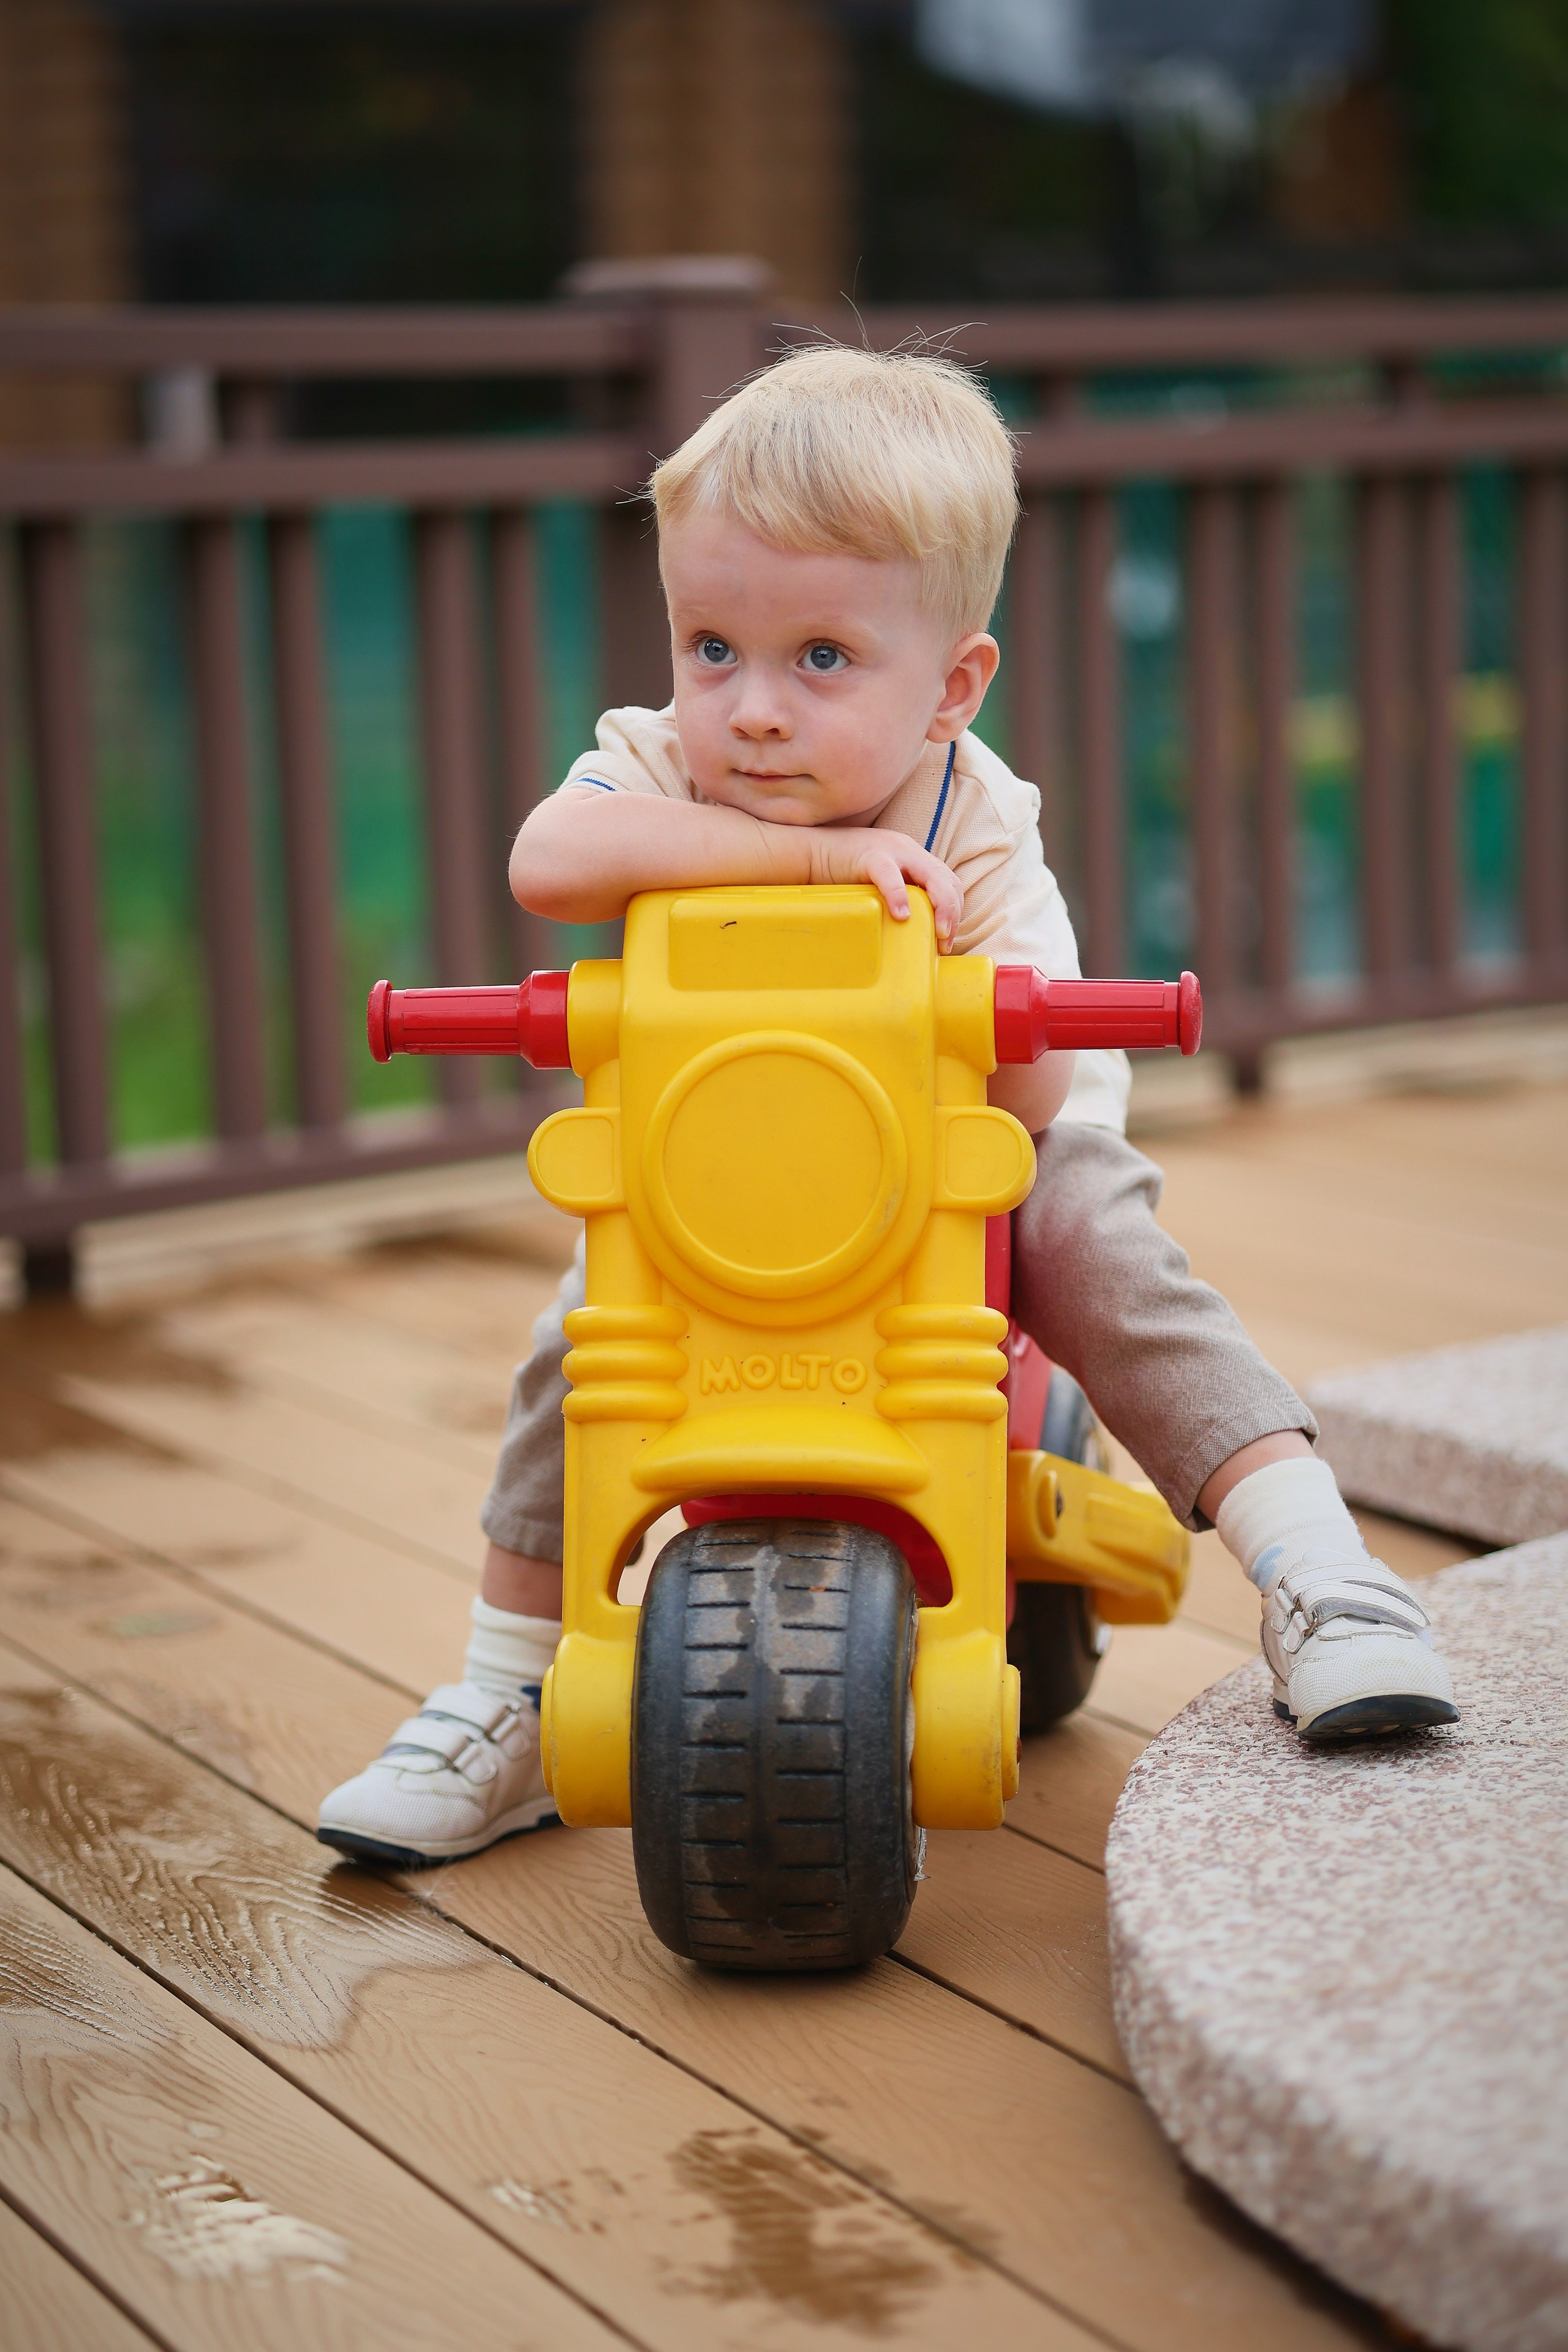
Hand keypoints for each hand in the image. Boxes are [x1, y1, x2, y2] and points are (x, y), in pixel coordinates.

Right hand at [803, 826, 962, 949]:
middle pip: (947, 881)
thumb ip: (899, 898)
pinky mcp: (870, 856)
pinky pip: (891, 876)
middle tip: (944, 942)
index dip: (955, 911)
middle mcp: (909, 851)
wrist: (809, 853)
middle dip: (953, 914)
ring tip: (937, 932)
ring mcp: (892, 851)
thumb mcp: (879, 886)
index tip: (946, 940)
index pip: (949, 883)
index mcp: (915, 859)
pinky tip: (902, 916)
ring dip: (940, 907)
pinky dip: (900, 896)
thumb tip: (912, 935)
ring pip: (932, 877)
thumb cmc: (842, 877)